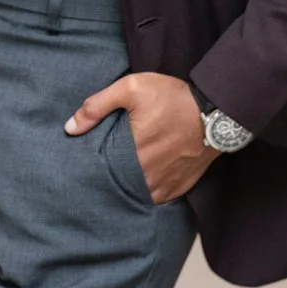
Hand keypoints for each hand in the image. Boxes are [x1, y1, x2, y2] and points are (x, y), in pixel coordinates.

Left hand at [64, 72, 220, 203]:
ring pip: (137, 196)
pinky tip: (141, 181)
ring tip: (119, 178)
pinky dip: (148, 192)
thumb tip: (70, 128)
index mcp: (131, 155)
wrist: (216, 111)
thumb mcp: (132, 89)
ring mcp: (165, 186)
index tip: (84, 168)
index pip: (101, 175)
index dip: (91, 172)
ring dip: (128, 189)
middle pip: (118, 188)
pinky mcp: (180, 188)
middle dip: (109, 182)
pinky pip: (157, 198)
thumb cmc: (173, 98)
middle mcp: (147, 177)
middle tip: (99, 174)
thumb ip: (97, 106)